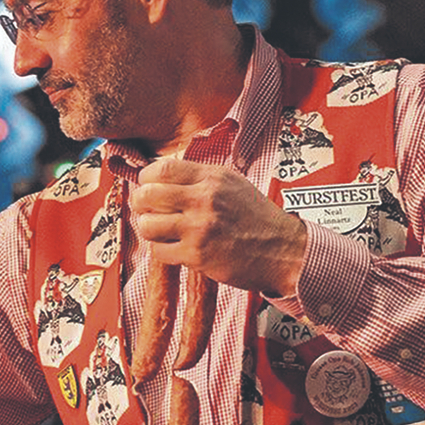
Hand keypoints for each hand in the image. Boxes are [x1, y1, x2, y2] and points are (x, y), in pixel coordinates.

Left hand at [130, 157, 308, 297]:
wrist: (284, 250)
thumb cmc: (255, 218)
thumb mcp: (232, 183)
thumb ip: (198, 177)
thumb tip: (159, 175)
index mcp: (212, 178)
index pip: (161, 169)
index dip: (146, 178)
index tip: (148, 186)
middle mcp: (205, 199)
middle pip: (147, 195)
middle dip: (140, 203)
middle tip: (146, 210)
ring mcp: (200, 228)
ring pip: (147, 224)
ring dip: (150, 229)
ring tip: (162, 230)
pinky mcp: (197, 255)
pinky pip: (158, 251)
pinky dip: (162, 250)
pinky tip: (176, 247)